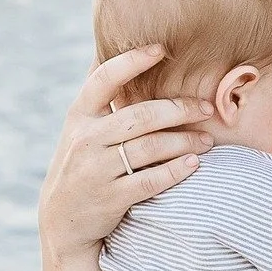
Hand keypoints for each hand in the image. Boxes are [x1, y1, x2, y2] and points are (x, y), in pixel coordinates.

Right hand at [39, 47, 216, 259]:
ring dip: (185, 141)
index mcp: (79, 116)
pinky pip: (151, 180)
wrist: (62, 221)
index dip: (132, 61)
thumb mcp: (79, 130)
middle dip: (179, 109)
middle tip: (206, 108)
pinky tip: (194, 164)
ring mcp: (97, 170)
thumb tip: (110, 50)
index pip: (104, 80)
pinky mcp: (111, 198)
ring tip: (208, 141)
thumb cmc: (81, 166)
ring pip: (150, 147)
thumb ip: (98, 98)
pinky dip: (176, 171)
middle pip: (140, 116)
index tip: (161, 49)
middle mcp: (86, 139)